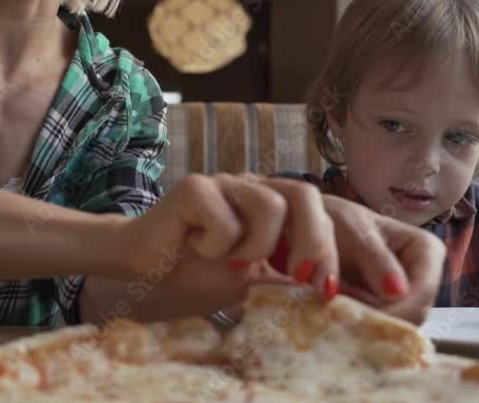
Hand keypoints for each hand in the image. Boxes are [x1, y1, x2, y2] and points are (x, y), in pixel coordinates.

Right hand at [120, 174, 339, 307]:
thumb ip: (288, 279)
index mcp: (274, 204)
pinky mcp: (195, 187)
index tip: (329, 292)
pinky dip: (214, 247)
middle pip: (305, 195)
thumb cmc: (198, 271)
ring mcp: (225, 182)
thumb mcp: (255, 282)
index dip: (331, 250)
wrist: (144, 269)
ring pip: (271, 207)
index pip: (319, 212)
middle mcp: (254, 186)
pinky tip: (194, 247)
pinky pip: (226, 222)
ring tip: (229, 262)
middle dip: (312, 242)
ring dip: (255, 248)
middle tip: (298, 279)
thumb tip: (334, 295)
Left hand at [267, 195, 445, 324]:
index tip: (360, 310)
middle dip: (378, 317)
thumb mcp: (353, 230)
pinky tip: (336, 312)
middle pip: (413, 315)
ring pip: (396, 327)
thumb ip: (375, 258)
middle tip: (339, 306)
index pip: (424, 290)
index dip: (398, 308)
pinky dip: (357, 325)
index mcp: (427, 250)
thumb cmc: (335, 220)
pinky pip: (379, 330)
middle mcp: (423, 277)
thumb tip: (398, 292)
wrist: (309, 229)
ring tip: (334, 303)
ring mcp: (405, 298)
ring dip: (365, 323)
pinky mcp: (385, 312)